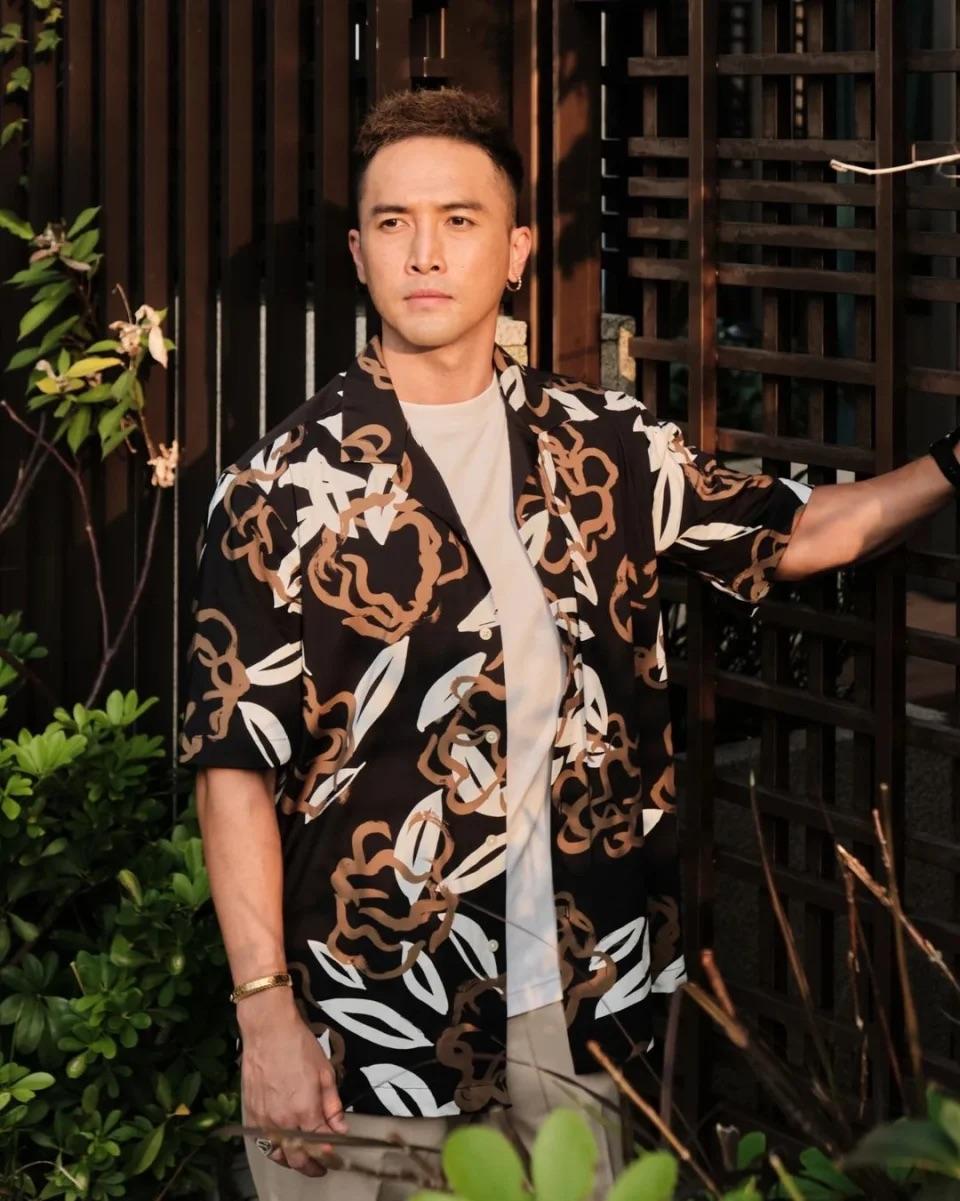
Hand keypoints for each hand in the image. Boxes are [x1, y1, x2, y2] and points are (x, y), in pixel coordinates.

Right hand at [239, 990, 347, 1176]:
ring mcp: (264, 1120)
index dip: (330, 1155)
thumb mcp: (325, 1073)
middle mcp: (283, 1121)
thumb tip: (341, 1128)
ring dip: (291, 1161)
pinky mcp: (250, 1115)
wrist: (268, 1030)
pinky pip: (261, 1143)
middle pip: (298, 1158)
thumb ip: (333, 1105)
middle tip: (321, 1168)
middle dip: (312, 1167)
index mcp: (305, 1111)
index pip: (321, 1145)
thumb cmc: (299, 1046)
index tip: (336, 1157)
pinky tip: (281, 1147)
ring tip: (302, 1160)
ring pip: (277, 1155)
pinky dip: (273, 1150)